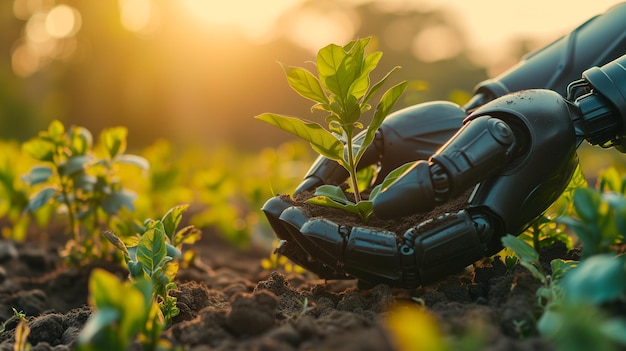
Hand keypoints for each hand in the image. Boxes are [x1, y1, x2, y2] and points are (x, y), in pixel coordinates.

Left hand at [263, 90, 579, 287]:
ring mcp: (429, 237)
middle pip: (373, 263)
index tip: (307, 220)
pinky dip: (330, 229)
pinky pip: (367, 236)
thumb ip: (442, 172)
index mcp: (470, 231)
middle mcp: (446, 245)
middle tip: (275, 212)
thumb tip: (375, 206)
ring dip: (316, 238)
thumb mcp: (489, 135)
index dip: (351, 243)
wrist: (535, 126)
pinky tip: (295, 215)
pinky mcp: (415, 222)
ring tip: (273, 211)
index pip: (401, 255)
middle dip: (320, 242)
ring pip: (365, 255)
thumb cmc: (520, 126)